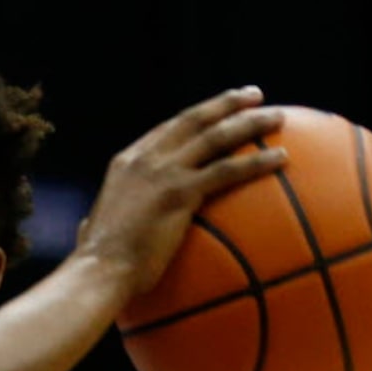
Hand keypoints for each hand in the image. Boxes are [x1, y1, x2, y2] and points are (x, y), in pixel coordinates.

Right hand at [79, 88, 286, 298]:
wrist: (97, 274)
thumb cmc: (96, 267)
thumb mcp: (92, 232)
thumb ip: (97, 223)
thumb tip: (90, 229)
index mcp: (126, 163)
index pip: (169, 129)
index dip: (198, 115)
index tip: (219, 108)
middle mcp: (146, 159)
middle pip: (195, 120)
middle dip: (228, 103)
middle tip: (255, 95)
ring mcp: (163, 173)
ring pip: (216, 136)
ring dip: (250, 122)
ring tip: (278, 117)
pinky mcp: (179, 193)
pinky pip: (228, 171)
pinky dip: (258, 163)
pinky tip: (282, 159)